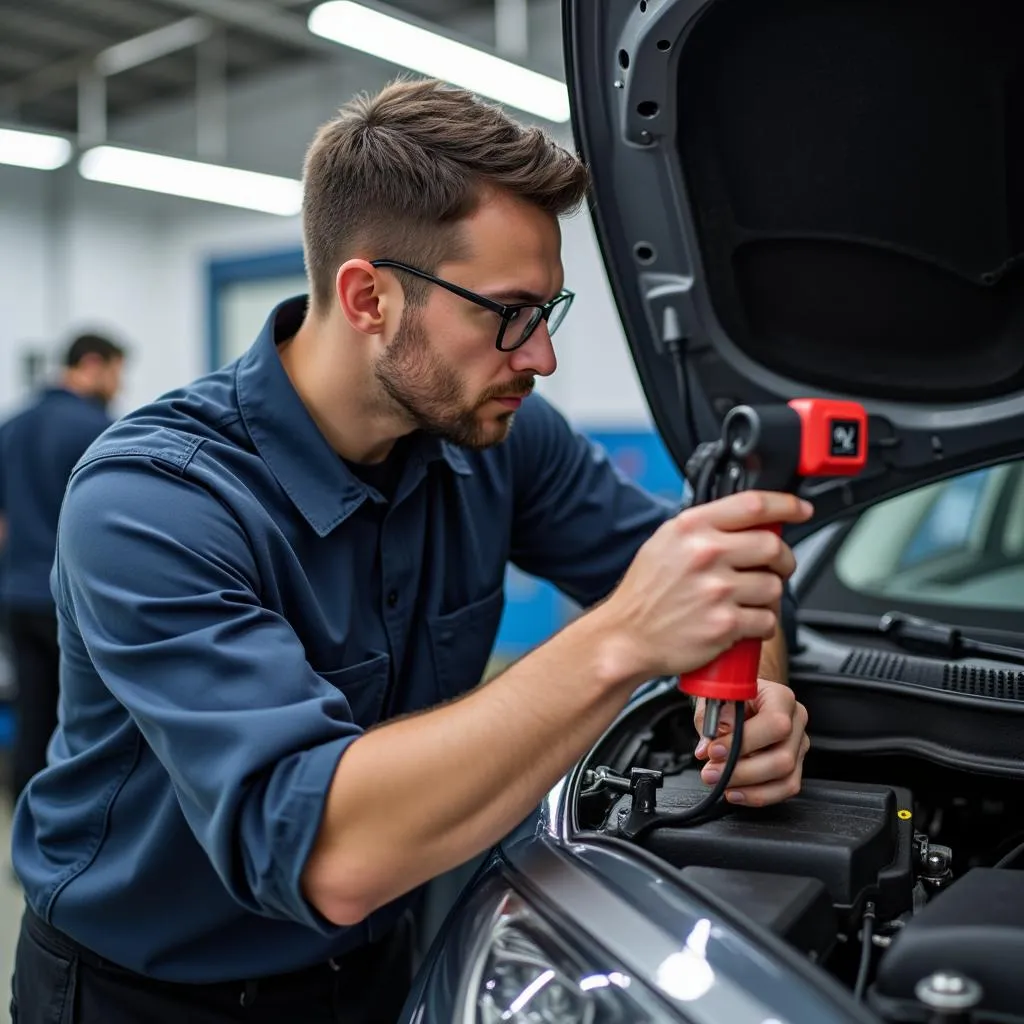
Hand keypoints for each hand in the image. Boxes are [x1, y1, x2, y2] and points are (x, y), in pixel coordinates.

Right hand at [600, 491, 812, 681]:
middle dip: (782, 559)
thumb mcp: (665, 543)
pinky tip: (742, 623)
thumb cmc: (645, 594)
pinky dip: (762, 624)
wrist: (626, 636)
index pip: (752, 506)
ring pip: (774, 586)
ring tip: (747, 601)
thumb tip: (749, 520)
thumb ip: (704, 528)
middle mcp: (704, 554)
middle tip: (775, 567)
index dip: (786, 505)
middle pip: (773, 546)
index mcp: (690, 528)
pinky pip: (766, 620)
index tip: (800, 510)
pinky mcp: (724, 624)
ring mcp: (716, 590)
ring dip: (769, 596)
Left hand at [693, 679, 808, 806]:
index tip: (714, 751)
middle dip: (742, 771)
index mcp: (781, 698)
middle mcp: (796, 722)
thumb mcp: (716, 697)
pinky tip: (735, 792)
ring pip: (786, 778)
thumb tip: (711, 744)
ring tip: (720, 783)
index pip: (775, 723)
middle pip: (783, 758)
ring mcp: (798, 746)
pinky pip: (783, 789)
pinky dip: (758, 795)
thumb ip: (713, 718)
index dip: (745, 741)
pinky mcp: (795, 766)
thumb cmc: (731, 697)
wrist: (743, 699)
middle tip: (711, 773)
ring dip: (749, 787)